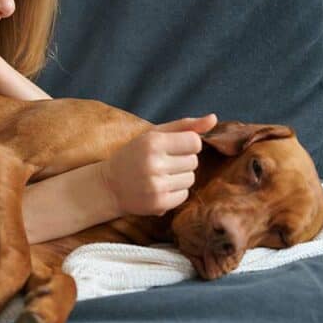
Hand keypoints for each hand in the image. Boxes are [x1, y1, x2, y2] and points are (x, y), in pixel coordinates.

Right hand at [100, 114, 217, 216]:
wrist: (108, 186)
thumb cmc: (133, 156)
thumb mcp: (153, 135)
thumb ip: (184, 126)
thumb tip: (214, 118)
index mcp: (153, 142)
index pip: (194, 142)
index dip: (187, 145)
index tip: (173, 148)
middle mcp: (154, 163)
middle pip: (194, 161)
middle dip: (182, 162)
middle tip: (162, 163)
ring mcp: (156, 185)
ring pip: (191, 179)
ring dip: (180, 177)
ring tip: (160, 176)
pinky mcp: (158, 203)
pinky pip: (184, 195)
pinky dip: (175, 192)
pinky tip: (159, 188)